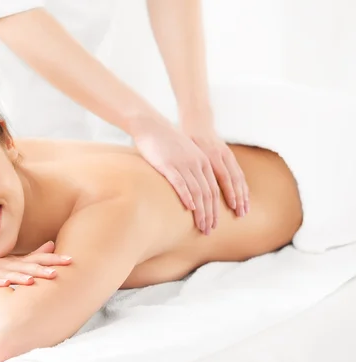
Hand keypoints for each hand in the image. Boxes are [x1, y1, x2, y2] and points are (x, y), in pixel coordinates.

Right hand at [0, 241, 70, 289]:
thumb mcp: (11, 262)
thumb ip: (31, 257)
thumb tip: (52, 246)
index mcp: (15, 262)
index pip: (37, 259)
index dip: (53, 260)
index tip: (71, 260)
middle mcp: (7, 264)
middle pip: (28, 266)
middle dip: (43, 268)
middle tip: (59, 270)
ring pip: (11, 273)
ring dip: (23, 275)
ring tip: (35, 279)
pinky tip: (6, 284)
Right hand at [131, 115, 218, 233]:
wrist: (151, 125)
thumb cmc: (166, 142)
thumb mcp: (186, 154)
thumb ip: (192, 169)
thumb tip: (193, 189)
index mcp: (203, 162)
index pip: (214, 189)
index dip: (216, 208)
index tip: (215, 223)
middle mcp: (197, 163)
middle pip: (209, 193)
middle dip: (211, 214)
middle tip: (210, 229)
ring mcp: (183, 164)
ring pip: (198, 192)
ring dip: (201, 211)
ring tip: (202, 226)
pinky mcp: (168, 165)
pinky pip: (180, 183)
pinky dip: (187, 197)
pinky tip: (189, 209)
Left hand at [180, 119, 248, 218]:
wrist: (196, 122)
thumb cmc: (185, 139)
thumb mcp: (185, 150)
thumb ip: (187, 166)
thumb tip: (182, 187)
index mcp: (211, 155)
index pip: (223, 177)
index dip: (228, 192)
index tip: (231, 206)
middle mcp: (222, 156)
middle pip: (233, 180)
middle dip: (237, 199)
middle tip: (239, 215)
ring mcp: (229, 156)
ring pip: (239, 179)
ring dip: (243, 196)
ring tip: (244, 212)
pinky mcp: (231, 157)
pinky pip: (239, 175)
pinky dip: (243, 188)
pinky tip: (244, 200)